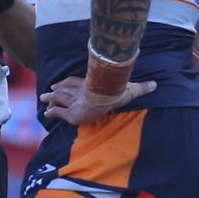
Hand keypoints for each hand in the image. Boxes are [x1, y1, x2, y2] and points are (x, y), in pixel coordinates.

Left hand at [40, 75, 157, 125]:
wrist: (107, 95)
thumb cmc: (118, 91)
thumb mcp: (131, 89)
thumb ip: (142, 88)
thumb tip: (156, 84)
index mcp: (90, 85)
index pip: (75, 82)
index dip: (67, 83)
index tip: (59, 84)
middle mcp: (80, 92)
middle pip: (64, 90)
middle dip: (55, 92)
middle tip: (45, 93)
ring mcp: (74, 102)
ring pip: (58, 99)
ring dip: (49, 99)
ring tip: (42, 99)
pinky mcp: (71, 113)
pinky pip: (59, 113)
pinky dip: (52, 113)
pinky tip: (46, 114)